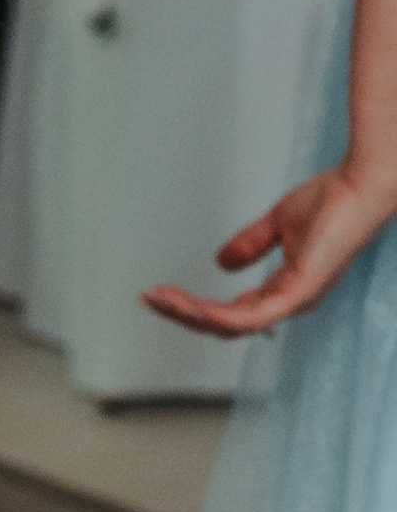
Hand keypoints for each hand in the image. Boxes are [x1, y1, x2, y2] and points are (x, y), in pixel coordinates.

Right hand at [143, 165, 394, 335]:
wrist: (362, 185)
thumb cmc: (335, 201)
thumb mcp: (279, 223)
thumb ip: (251, 244)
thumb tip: (221, 263)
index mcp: (286, 290)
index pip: (233, 313)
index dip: (195, 308)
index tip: (161, 293)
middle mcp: (290, 303)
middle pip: (227, 326)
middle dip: (183, 315)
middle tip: (149, 300)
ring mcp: (295, 301)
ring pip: (233, 326)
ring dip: (190, 316)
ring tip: (158, 299)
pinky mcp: (299, 293)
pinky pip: (251, 317)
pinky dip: (214, 314)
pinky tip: (188, 304)